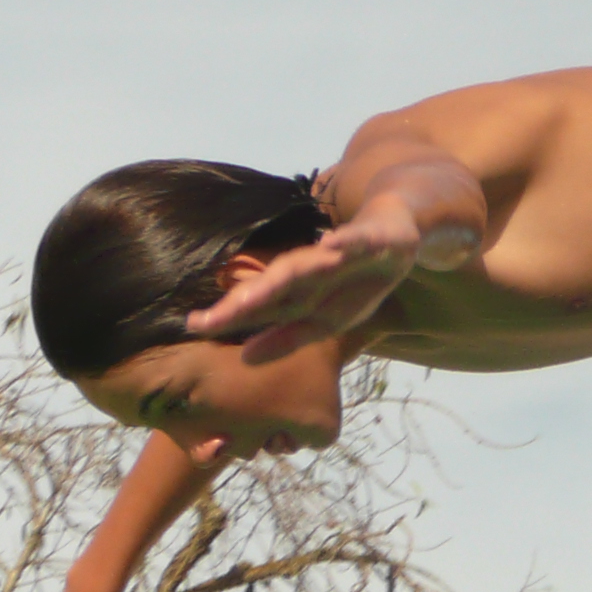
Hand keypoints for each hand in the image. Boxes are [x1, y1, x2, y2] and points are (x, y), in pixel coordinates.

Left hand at [188, 194, 423, 358]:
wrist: (396, 232)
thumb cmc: (355, 279)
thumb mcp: (326, 318)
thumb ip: (287, 338)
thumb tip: (244, 359)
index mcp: (300, 290)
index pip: (261, 305)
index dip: (230, 316)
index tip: (194, 325)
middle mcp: (313, 269)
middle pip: (275, 284)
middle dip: (246, 301)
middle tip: (209, 319)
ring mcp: (342, 253)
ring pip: (309, 264)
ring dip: (283, 277)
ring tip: (251, 296)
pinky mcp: (373, 238)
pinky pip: (359, 241)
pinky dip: (346, 242)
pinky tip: (331, 245)